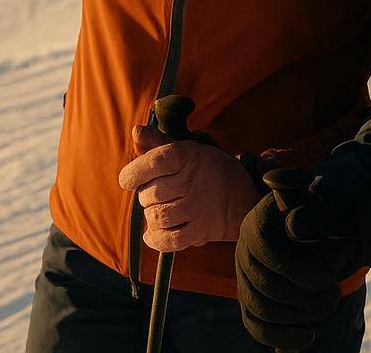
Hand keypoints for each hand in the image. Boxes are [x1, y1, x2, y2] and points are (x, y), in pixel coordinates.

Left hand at [117, 125, 260, 251]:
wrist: (244, 198)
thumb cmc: (209, 170)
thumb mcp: (189, 150)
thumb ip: (158, 142)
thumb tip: (136, 131)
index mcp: (189, 156)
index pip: (154, 162)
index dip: (134, 172)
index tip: (126, 180)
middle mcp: (193, 181)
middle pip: (151, 194)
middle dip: (145, 196)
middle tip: (155, 193)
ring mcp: (198, 208)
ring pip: (157, 217)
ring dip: (151, 216)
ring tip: (159, 209)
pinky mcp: (201, 231)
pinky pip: (169, 241)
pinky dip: (156, 239)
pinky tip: (153, 233)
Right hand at [234, 178, 361, 351]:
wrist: (323, 235)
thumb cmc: (327, 222)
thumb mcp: (327, 214)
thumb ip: (315, 218)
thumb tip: (296, 225)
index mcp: (259, 221)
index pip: (266, 249)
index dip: (297, 269)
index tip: (329, 278)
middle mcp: (244, 248)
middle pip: (265, 285)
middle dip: (306, 299)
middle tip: (335, 296)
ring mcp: (243, 276)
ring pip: (261, 310)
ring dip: (300, 317)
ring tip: (327, 308)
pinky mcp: (249, 299)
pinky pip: (256, 326)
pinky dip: (282, 337)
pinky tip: (309, 336)